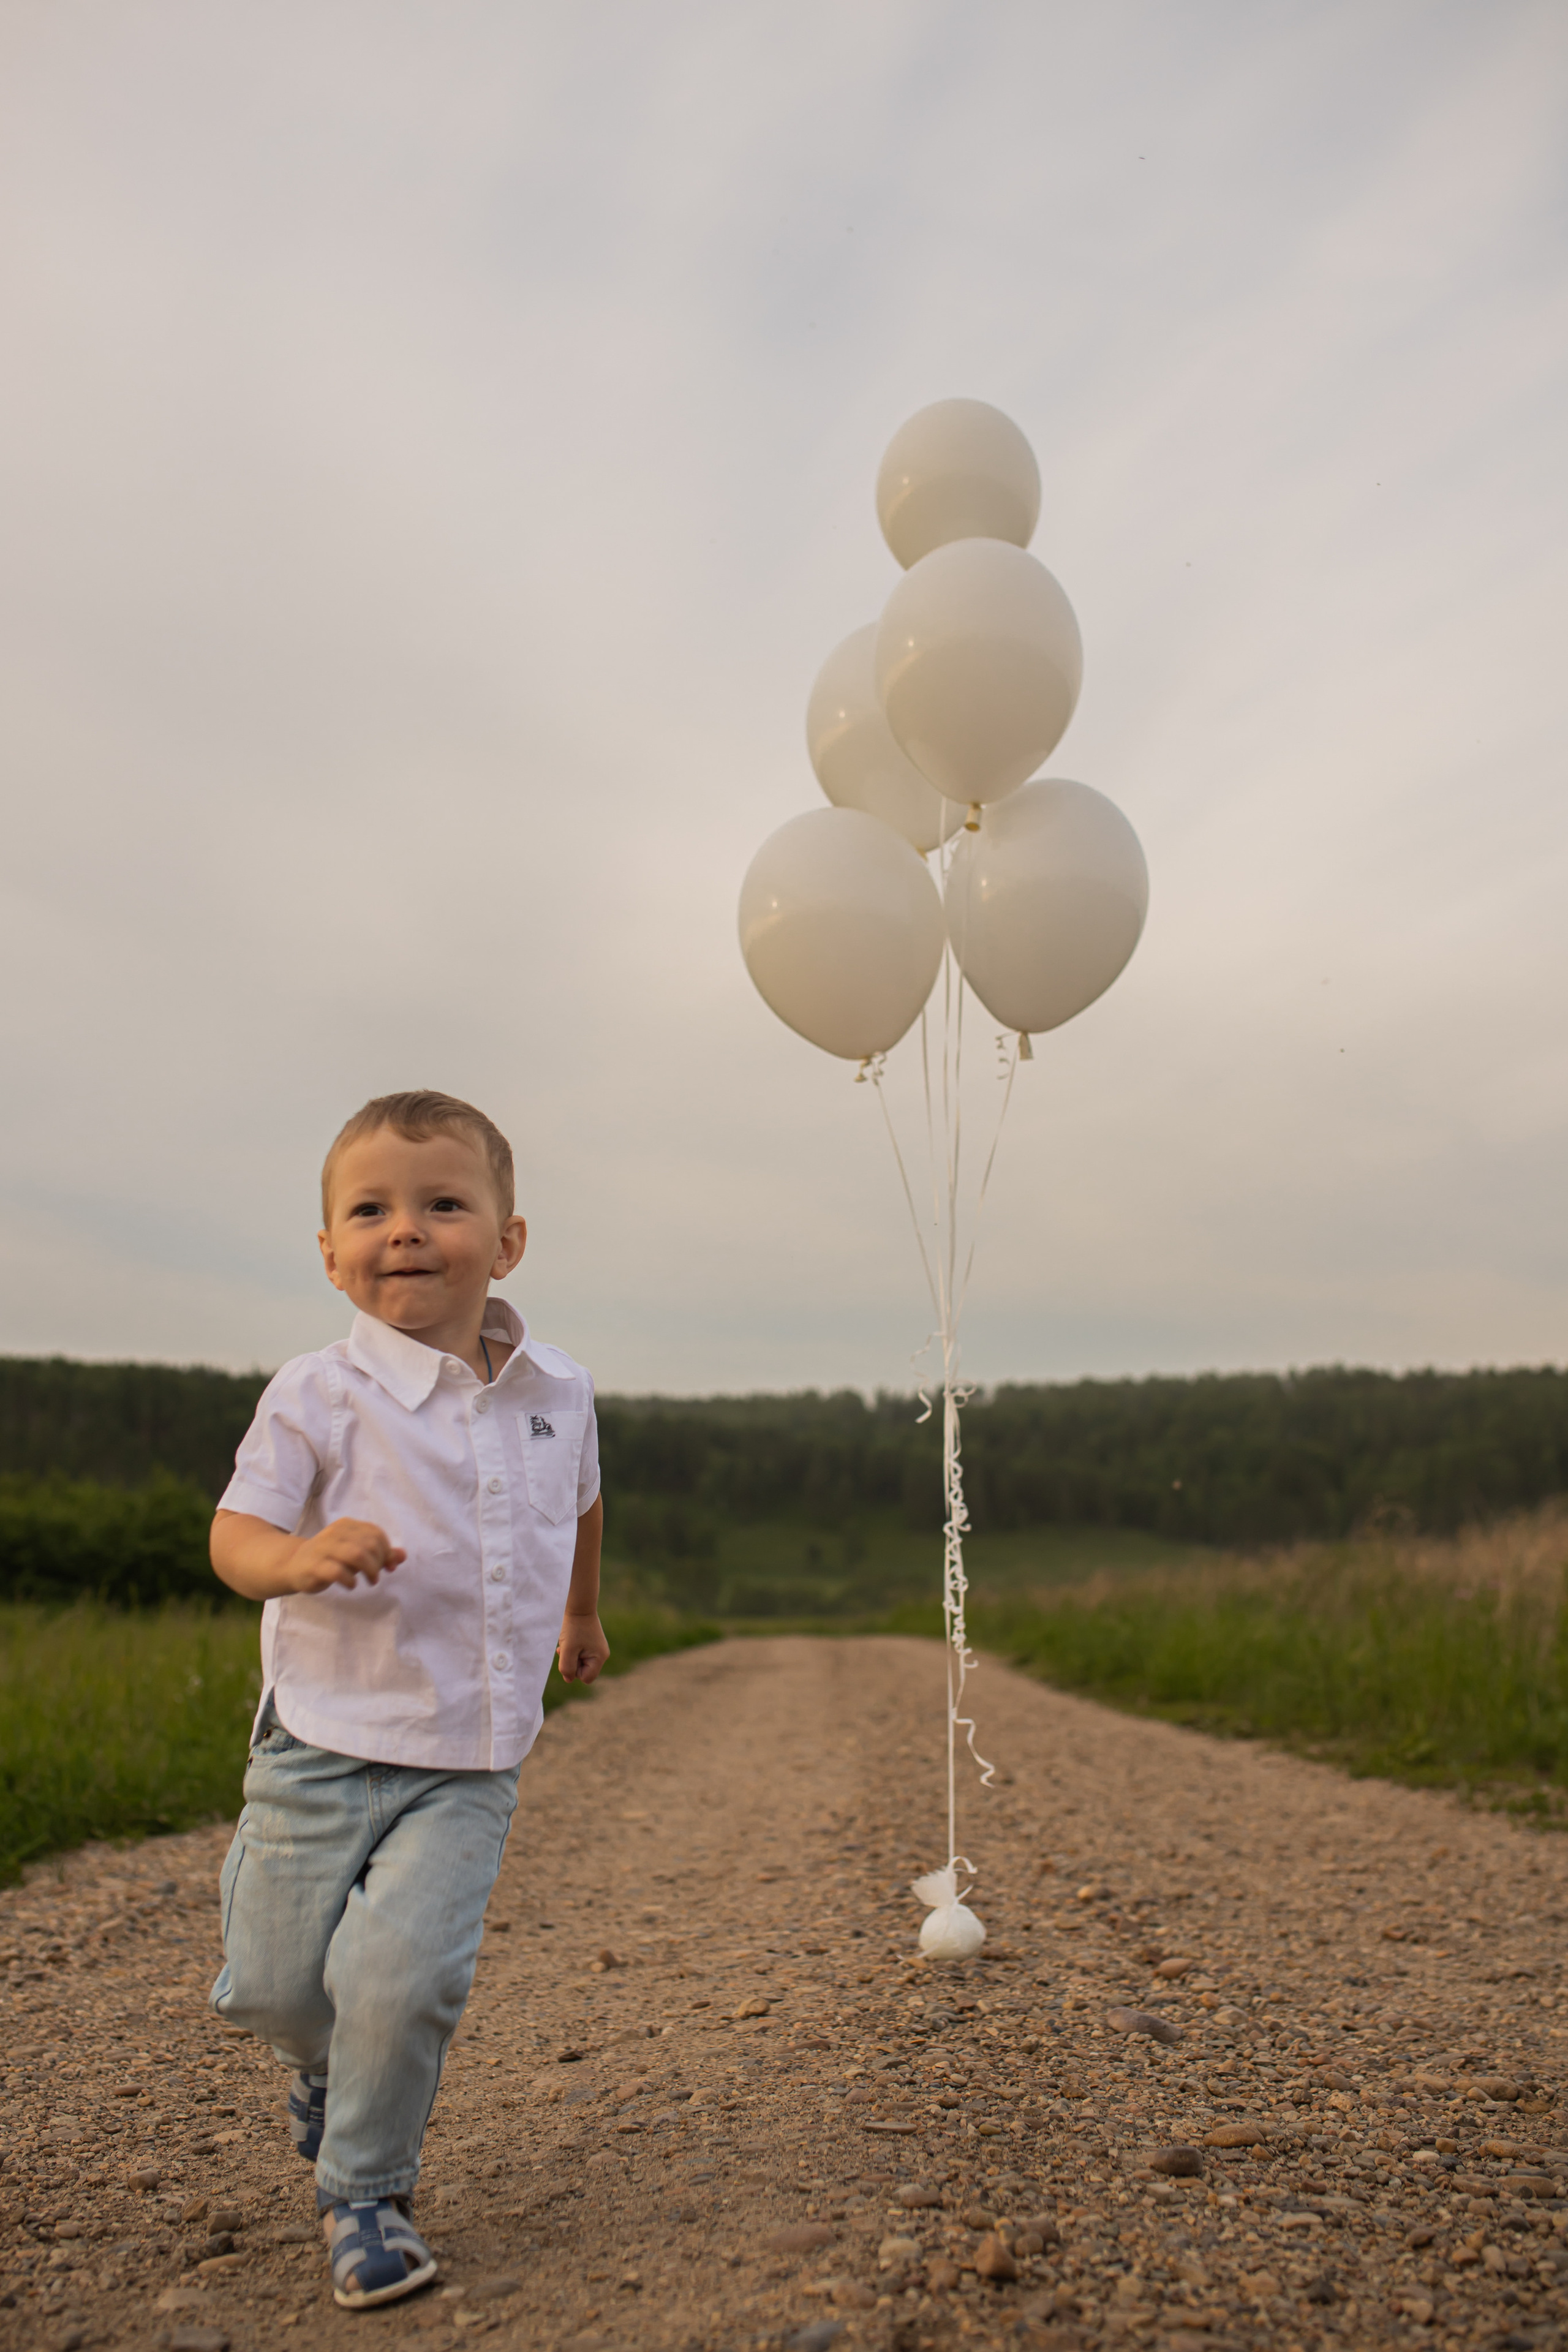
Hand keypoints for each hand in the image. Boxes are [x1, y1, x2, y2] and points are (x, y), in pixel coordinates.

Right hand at [286, 1518, 405, 1594]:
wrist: (293, 1565)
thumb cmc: (330, 1559)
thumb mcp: (355, 1553)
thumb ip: (379, 1553)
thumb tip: (403, 1556)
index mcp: (347, 1526)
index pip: (376, 1534)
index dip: (387, 1551)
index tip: (388, 1567)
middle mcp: (335, 1533)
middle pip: (370, 1544)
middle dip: (379, 1562)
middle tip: (376, 1577)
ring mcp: (323, 1549)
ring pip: (357, 1554)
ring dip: (370, 1570)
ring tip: (370, 1581)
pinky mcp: (314, 1566)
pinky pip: (338, 1571)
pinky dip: (350, 1580)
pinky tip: (351, 1584)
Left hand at [557, 1611, 609, 1685]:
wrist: (579, 1607)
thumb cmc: (573, 1628)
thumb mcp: (567, 1650)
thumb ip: (567, 1668)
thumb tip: (568, 1679)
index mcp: (600, 1658)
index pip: (586, 1678)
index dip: (574, 1671)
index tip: (570, 1655)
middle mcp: (602, 1655)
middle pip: (583, 1671)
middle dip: (572, 1663)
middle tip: (565, 1649)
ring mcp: (598, 1649)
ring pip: (580, 1663)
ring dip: (570, 1656)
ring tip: (566, 1644)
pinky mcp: (593, 1644)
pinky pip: (581, 1655)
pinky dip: (573, 1651)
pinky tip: (569, 1642)